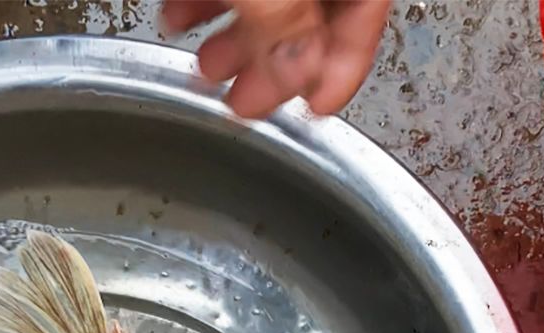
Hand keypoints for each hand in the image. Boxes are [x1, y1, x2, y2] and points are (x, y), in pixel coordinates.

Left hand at [164, 0, 388, 118]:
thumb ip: (282, 25)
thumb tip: (290, 77)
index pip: (365, 15)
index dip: (343, 70)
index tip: (317, 109)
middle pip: (313, 13)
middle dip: (273, 64)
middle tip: (245, 102)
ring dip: (234, 36)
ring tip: (205, 66)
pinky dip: (206, 2)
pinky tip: (178, 19)